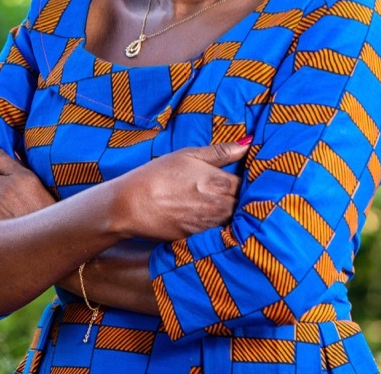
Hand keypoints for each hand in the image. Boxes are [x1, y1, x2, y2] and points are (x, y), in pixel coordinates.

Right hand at [110, 140, 249, 241]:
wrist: (131, 204)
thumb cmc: (159, 174)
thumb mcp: (189, 155)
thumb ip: (221, 151)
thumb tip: (249, 143)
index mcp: (219, 182)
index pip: (247, 185)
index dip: (245, 181)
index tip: (238, 178)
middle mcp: (219, 206)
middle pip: (242, 204)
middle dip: (239, 198)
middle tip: (228, 191)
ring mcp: (209, 224)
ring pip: (231, 219)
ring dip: (229, 212)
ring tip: (215, 203)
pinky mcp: (198, 238)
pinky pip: (217, 232)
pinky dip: (216, 226)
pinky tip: (204, 217)